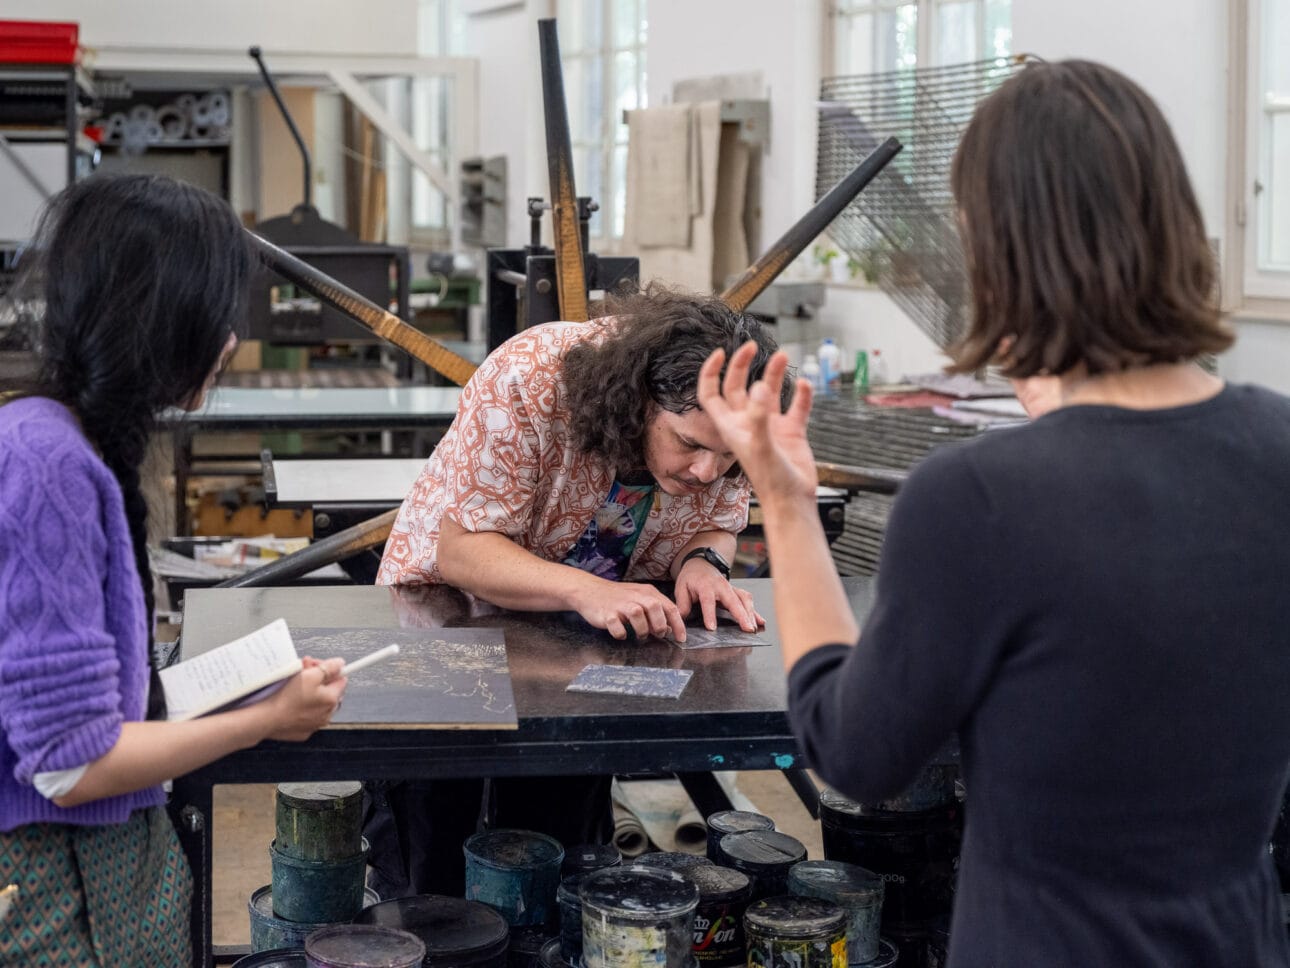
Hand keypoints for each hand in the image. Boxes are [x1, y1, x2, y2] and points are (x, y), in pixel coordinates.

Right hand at [262, 657, 345, 740]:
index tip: (318, 666)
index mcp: (332, 699)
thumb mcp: (310, 675)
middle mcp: (327, 714)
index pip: (341, 679)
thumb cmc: (287, 699)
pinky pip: (306, 714)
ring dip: (309, 693)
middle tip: (303, 672)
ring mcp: (315, 724)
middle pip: (329, 690)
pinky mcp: (302, 730)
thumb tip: (340, 664)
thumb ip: (329, 668)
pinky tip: (291, 702)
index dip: (328, 669)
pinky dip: (301, 707)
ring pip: (317, 702)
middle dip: (317, 679)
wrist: (266, 718)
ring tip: (295, 687)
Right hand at [570, 578, 686, 641]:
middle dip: (659, 625)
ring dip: (642, 630)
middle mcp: (635, 596)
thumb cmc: (618, 597)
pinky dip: (621, 634)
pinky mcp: (607, 614)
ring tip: (640, 635)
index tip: (681, 638)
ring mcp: (620, 605)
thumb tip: (670, 627)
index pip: (669, 607)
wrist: (589, 590)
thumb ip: (656, 611)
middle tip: (657, 635)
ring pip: (638, 615)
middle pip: (655, 608)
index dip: (678, 624)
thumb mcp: (640, 598)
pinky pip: (617, 627)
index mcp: (647, 592)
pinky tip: (622, 634)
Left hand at [674, 558, 761, 631]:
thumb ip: (682, 604)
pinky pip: (748, 600)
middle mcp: (721, 586)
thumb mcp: (681, 588)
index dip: (710, 614)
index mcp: (705, 585)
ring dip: (750, 613)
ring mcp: (731, 588)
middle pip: (733, 600)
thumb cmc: (691, 577)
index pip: (708, 600)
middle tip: (747, 628)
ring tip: (753, 628)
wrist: (701, 563)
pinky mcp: (736, 591)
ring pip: (744, 599)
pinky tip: (760, 622)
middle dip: (741, 615)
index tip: (711, 627)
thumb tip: (681, 620)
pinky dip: (755, 611)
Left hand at [697, 344, 817, 506]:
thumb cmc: (770, 481)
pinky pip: (796, 407)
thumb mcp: (760, 446)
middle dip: (742, 366)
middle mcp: (749, 424)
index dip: (711, 373)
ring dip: (774, 374)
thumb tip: (760, 386)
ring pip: (769, 393)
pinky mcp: (792, 433)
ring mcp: (770, 427)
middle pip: (738, 388)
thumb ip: (759, 416)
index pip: (711, 394)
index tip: (720, 352)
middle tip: (752, 346)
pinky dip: (801, 395)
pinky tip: (804, 384)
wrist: (793, 502)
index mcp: (732, 427)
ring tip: (783, 356)